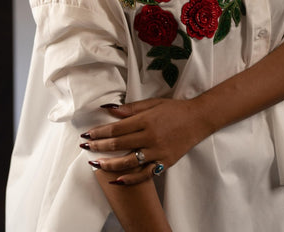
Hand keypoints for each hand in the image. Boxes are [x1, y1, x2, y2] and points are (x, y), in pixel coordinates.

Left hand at [80, 97, 208, 184]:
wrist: (198, 119)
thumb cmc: (175, 109)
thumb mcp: (153, 103)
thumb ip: (131, 108)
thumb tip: (110, 109)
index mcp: (146, 120)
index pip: (117, 128)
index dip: (100, 132)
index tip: (87, 135)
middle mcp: (150, 136)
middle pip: (119, 144)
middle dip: (99, 146)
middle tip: (85, 148)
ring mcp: (157, 151)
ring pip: (128, 161)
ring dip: (109, 163)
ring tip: (95, 164)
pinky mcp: (165, 162)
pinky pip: (145, 174)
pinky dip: (131, 178)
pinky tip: (118, 179)